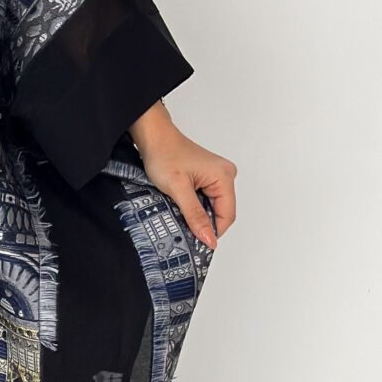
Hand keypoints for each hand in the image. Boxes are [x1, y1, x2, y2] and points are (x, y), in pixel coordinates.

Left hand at [127, 101, 236, 251]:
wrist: (153, 137)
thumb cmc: (164, 155)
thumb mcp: (178, 190)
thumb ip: (195, 216)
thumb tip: (209, 239)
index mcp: (224, 176)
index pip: (227, 216)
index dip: (213, 232)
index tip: (196, 244)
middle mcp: (226, 175)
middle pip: (220, 212)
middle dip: (204, 224)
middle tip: (183, 229)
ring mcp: (217, 176)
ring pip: (212, 207)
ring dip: (197, 215)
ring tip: (179, 214)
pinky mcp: (207, 177)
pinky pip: (206, 200)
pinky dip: (194, 207)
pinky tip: (181, 206)